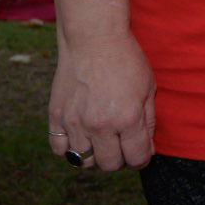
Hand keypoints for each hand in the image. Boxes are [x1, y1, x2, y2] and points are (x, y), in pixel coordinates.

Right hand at [48, 34, 156, 171]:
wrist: (93, 39)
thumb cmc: (126, 60)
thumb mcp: (148, 89)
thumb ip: (148, 123)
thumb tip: (146, 150)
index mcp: (127, 118)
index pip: (136, 158)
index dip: (142, 159)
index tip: (141, 152)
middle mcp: (99, 124)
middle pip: (109, 165)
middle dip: (120, 160)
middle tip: (122, 146)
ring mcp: (75, 122)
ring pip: (83, 161)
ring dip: (95, 156)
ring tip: (102, 141)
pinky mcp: (56, 117)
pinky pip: (59, 149)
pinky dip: (70, 150)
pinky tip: (81, 137)